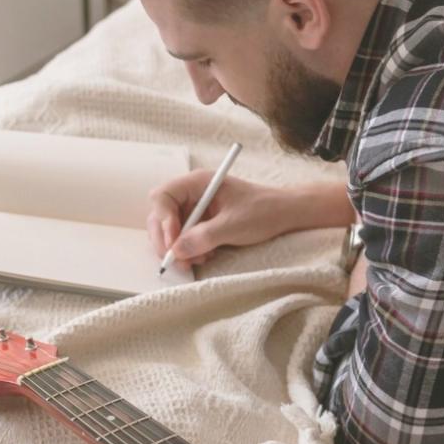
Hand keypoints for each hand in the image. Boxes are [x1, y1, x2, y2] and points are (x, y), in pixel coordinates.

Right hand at [147, 172, 303, 268]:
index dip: (163, 219)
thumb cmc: (263, 211)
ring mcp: (194, 209)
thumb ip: (204, 237)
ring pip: (169, 231)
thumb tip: (177, 250)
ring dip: (177, 249)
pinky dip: (187, 251)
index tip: (173, 241)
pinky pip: (182, 239)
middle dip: (166, 240)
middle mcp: (191, 194)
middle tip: (177, 260)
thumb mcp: (234, 225)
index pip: (163, 197)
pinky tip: (204, 256)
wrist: (283, 215)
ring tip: (197, 259)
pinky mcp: (199, 224)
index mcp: (197, 183)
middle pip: (160, 215)